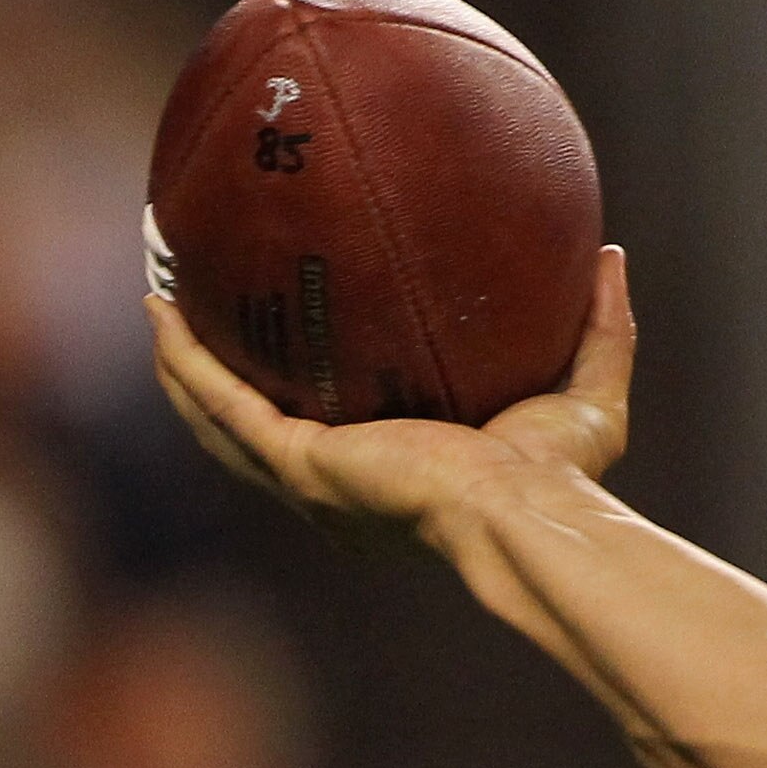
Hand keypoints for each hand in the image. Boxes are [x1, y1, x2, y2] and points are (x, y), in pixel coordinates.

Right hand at [145, 246, 634, 539]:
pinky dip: (186, 362)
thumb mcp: (588, 389)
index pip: (337, 429)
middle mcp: (342, 483)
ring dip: (182, 364)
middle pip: (257, 425)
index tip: (294, 331)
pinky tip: (161, 313)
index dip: (305, 385)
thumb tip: (610, 255)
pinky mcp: (300, 464)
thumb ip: (603, 326)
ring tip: (156, 303)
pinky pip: (224, 404)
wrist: (530, 512)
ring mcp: (313, 478)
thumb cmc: (563, 475)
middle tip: (195, 308)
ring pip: (221, 418)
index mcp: (394, 473)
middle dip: (218, 371)